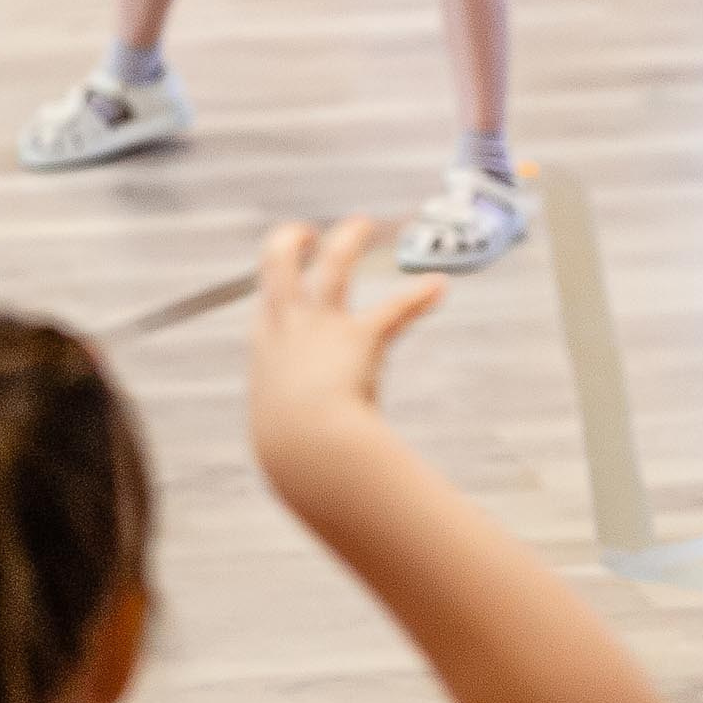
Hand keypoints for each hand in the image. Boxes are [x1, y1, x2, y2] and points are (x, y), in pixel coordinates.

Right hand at [247, 218, 445, 473]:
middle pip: (278, 263)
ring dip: (348, 240)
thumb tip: (302, 478)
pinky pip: (393, 312)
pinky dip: (418, 298)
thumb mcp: (282, 438)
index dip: (277, 291)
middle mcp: (287, 327)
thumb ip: (294, 439)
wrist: (304, 448)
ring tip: (362, 224)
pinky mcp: (359, 338)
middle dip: (291, 241)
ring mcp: (321, 327)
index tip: (287, 282)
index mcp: (265, 348)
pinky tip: (437, 287)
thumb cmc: (291, 453)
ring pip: (332, 266)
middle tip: (305, 232)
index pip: (267, 306)